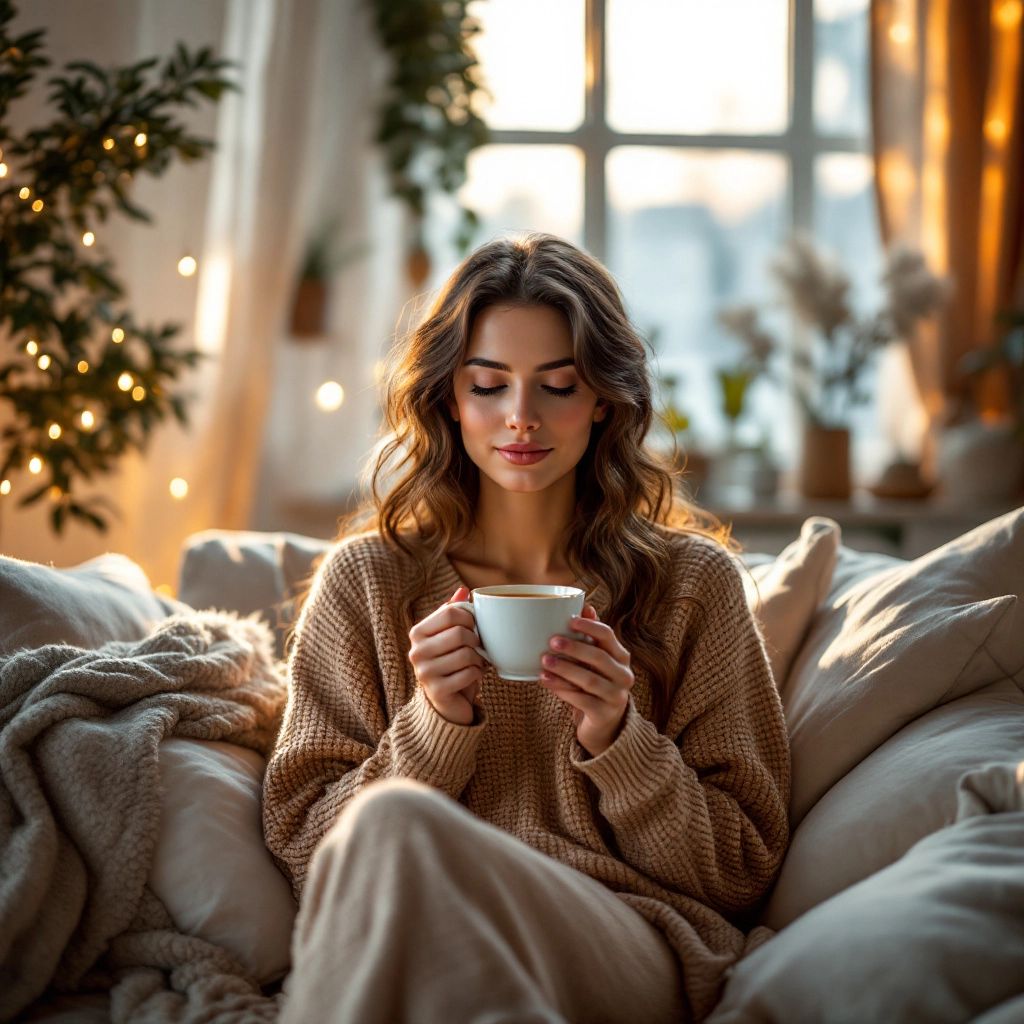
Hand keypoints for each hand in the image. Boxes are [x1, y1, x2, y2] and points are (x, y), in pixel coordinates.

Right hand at [407, 586, 485, 725]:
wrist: (447, 700)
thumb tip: (463, 590)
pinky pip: (469, 674)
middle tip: (477, 648)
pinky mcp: (437, 691)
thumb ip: (454, 612)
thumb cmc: (451, 661)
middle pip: (460, 633)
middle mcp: (416, 651)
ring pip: (466, 655)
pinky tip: (473, 676)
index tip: (473, 628)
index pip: (451, 613)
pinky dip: (477, 674)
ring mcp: (424, 672)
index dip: (470, 619)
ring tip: (475, 662)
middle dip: (476, 641)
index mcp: (418, 632)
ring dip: (478, 659)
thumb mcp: (451, 634)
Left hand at [539, 604, 634, 757]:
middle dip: (574, 648)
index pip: (608, 636)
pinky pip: (581, 700)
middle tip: (552, 641)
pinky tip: (546, 681)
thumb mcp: (596, 659)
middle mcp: (624, 675)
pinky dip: (562, 689)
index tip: (570, 620)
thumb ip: (591, 635)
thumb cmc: (596, 683)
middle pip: (599, 657)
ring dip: (565, 669)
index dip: (590, 626)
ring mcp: (616, 696)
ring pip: (589, 679)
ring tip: (545, 661)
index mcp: (621, 657)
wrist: (605, 724)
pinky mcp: (604, 714)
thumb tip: (585, 606)